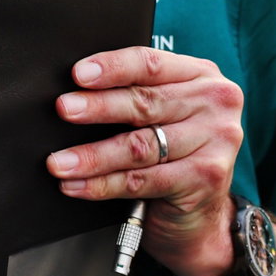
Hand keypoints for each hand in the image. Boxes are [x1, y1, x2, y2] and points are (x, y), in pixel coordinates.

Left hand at [45, 46, 243, 275]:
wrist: (203, 211)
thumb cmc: (174, 148)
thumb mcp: (164, 111)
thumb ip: (133, 93)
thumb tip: (74, 92)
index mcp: (201, 74)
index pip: (151, 64)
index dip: (113, 67)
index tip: (78, 74)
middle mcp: (214, 103)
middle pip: (144, 103)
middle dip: (97, 107)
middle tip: (64, 109)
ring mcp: (215, 141)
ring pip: (139, 146)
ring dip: (92, 155)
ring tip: (59, 161)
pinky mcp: (205, 178)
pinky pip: (142, 180)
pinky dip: (103, 184)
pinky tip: (76, 185)